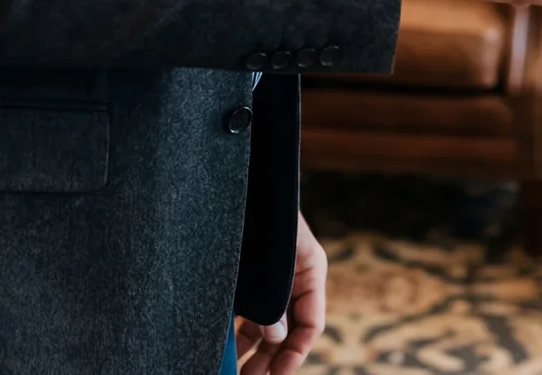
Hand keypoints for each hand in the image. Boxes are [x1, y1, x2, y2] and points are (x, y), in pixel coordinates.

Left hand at [234, 210, 326, 371]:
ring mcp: (275, 281)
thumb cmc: (262, 216)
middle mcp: (296, 279)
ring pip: (270, 327)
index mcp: (311, 270)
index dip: (296, 354)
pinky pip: (253, 315)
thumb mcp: (274, 262)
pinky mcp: (254, 280)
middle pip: (289, 331)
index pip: (312, 324)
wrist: (245, 185)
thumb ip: (275, 301)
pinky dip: (243, 336)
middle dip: (273, 360)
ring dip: (256, 353)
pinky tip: (229, 353)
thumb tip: (276, 337)